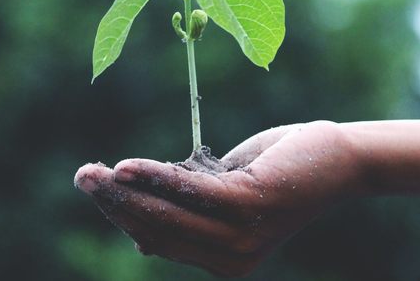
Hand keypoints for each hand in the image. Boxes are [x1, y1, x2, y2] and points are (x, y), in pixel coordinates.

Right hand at [74, 121, 366, 276]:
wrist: (337, 159)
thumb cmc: (279, 172)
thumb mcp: (226, 195)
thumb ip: (189, 212)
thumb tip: (140, 238)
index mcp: (223, 260)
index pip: (159, 240)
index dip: (123, 216)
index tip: (97, 189)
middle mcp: (230, 259)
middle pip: (156, 230)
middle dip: (114, 204)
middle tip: (82, 177)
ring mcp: (240, 237)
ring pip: (167, 214)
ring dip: (124, 192)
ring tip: (92, 173)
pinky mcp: (249, 207)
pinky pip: (189, 191)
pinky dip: (155, 177)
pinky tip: (126, 167)